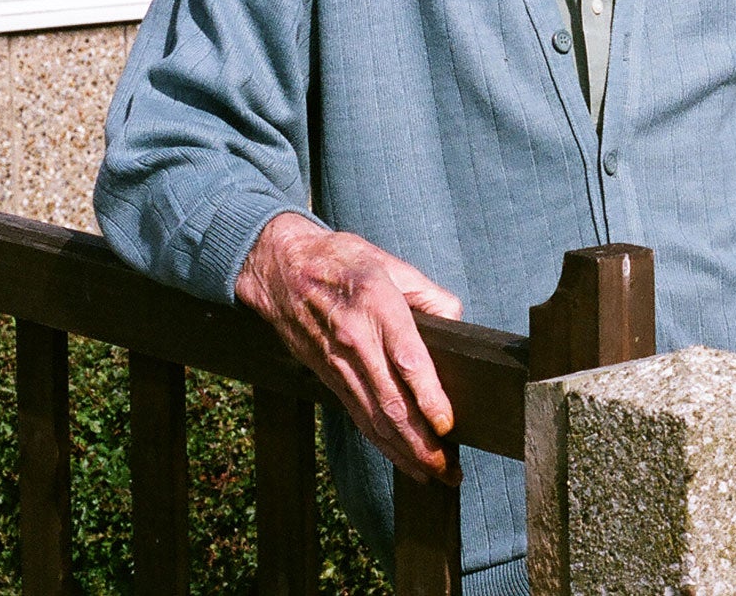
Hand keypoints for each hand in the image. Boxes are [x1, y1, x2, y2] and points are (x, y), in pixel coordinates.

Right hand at [235, 212, 463, 481]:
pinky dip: (381, 442)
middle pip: (390, 402)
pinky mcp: (328, 377)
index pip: (406, 360)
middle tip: (450, 470)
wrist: (279, 267)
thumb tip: (455, 321)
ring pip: (373, 418)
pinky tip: (401, 459)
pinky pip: (358, 415)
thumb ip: (429, 293)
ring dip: (404, 452)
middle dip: (421, 443)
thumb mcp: (391, 263)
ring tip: (434, 475)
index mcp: (377, 307)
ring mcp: (339, 364)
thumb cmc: (342, 261)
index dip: (428, 396)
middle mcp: (356, 342)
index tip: (448, 424)